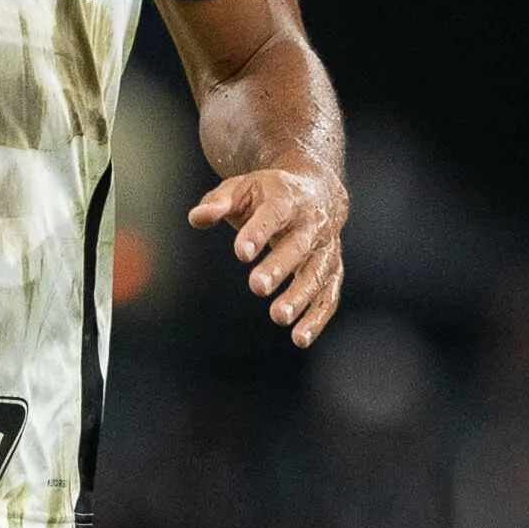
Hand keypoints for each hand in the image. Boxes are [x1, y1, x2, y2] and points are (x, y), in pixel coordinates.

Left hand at [188, 166, 347, 348]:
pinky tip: (300, 338)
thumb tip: (196, 217)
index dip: (258, 233)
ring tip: (278, 317)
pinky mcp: (332, 270)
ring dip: (300, 296)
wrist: (318, 191)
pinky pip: (329, 295)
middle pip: (297, 246)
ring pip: (317, 273)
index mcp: (287, 198)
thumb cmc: (269, 194)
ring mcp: (326, 248)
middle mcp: (312, 223)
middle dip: (279, 267)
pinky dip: (317, 317)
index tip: (241, 252)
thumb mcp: (242, 189)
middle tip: (256, 287)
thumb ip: (218, 202)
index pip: (273, 214)